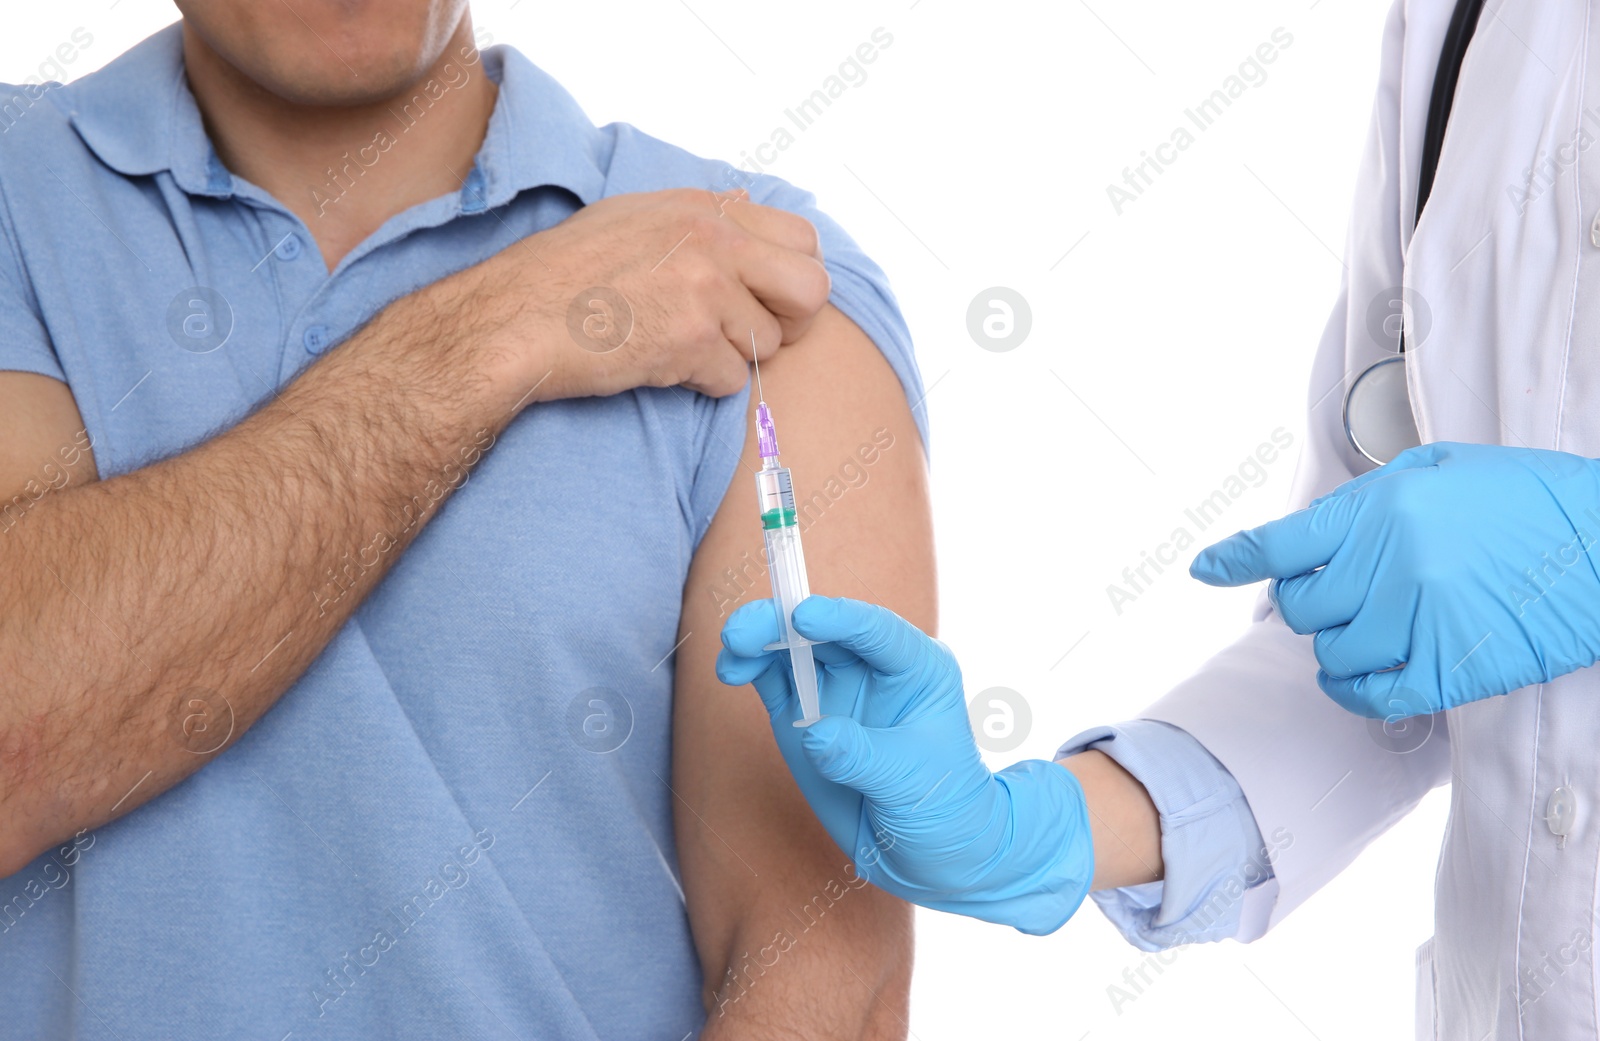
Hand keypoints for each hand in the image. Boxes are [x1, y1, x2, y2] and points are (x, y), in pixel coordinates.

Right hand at [463, 187, 831, 406]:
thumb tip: (750, 215)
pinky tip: (662, 365)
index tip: (767, 298)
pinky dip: (703, 384)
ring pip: (770, 343)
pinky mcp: (690, 339)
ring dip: (733, 356)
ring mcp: (705, 289)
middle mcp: (714, 241)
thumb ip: (701, 220)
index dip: (792, 277)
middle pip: (811, 290)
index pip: (803, 238)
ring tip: (682, 347)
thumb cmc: (566, 272)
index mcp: (706, 208)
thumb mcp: (637, 215)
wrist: (517, 317)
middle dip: (792, 322)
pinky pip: (733, 378)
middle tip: (755, 334)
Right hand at [716, 595, 1092, 934]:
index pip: (876, 630)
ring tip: (730, 654)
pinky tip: (732, 671)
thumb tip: (815, 735)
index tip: (803, 617)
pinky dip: (750, 669)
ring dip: (757, 641)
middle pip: (823, 632)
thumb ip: (862, 756)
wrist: (929, 853)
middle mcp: (874, 668)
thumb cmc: (943, 807)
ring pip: (791, 648)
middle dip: (779, 624)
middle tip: (741, 632)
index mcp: (917, 668)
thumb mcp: (910, 783)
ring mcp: (835, 690)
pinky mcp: (804, 717)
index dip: (839, 618)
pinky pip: (774, 680)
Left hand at [1191, 442, 1599, 717]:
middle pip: (1302, 607)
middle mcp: (1390, 562)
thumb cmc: (1534, 501)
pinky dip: (1353, 690)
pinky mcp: (1449, 668)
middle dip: (1316, 604)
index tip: (1205, 568)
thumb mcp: (1448, 469)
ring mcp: (1418, 619)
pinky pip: (1367, 695)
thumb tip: (1321, 528)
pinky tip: (1363, 678)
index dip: (1237, 558)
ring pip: (1331, 653)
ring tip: (1381, 628)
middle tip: (1353, 597)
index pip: (1284, 542)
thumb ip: (1375, 497)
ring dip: (1343, 646)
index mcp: (1383, 507)